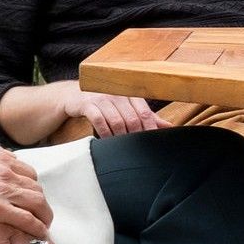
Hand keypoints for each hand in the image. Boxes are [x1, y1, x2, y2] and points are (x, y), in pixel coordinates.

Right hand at [0, 141, 52, 237]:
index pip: (24, 169)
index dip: (29, 184)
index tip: (28, 195)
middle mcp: (3, 169)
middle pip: (33, 185)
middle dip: (39, 199)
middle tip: (39, 211)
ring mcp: (2, 188)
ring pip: (36, 200)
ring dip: (43, 213)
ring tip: (44, 223)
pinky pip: (26, 218)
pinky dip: (36, 226)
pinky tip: (39, 233)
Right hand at [53, 82, 167, 137]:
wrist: (74, 96)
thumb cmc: (105, 103)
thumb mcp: (127, 107)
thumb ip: (147, 117)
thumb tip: (170, 127)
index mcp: (130, 94)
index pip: (144, 112)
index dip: (150, 128)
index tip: (152, 142)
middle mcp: (117, 94)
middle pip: (132, 118)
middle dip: (135, 136)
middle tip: (136, 149)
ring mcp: (101, 98)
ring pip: (116, 120)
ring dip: (120, 136)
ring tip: (122, 147)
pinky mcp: (87, 104)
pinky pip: (98, 120)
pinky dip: (104, 132)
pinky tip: (106, 140)